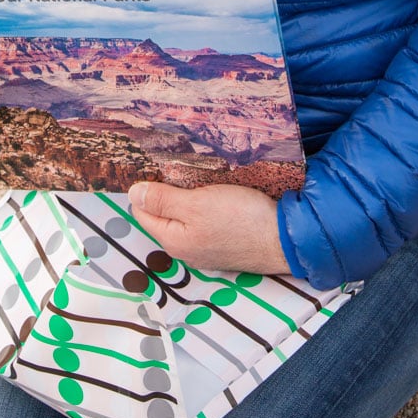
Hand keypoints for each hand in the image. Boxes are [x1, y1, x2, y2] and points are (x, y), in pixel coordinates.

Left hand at [127, 181, 289, 275]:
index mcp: (173, 240)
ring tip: (199, 180)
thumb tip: (133, 193)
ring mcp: (205, 250)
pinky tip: (216, 195)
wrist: (284, 239)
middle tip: (180, 169)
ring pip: (185, 218)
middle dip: (168, 192)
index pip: (143, 211)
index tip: (158, 167)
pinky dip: (205, 208)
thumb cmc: (241, 220)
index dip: (147, 188)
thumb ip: (163, 200)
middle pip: (164, 215)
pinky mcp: (223, 245)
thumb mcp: (197, 203)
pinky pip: (203, 223)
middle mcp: (185, 250)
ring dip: (188, 199)